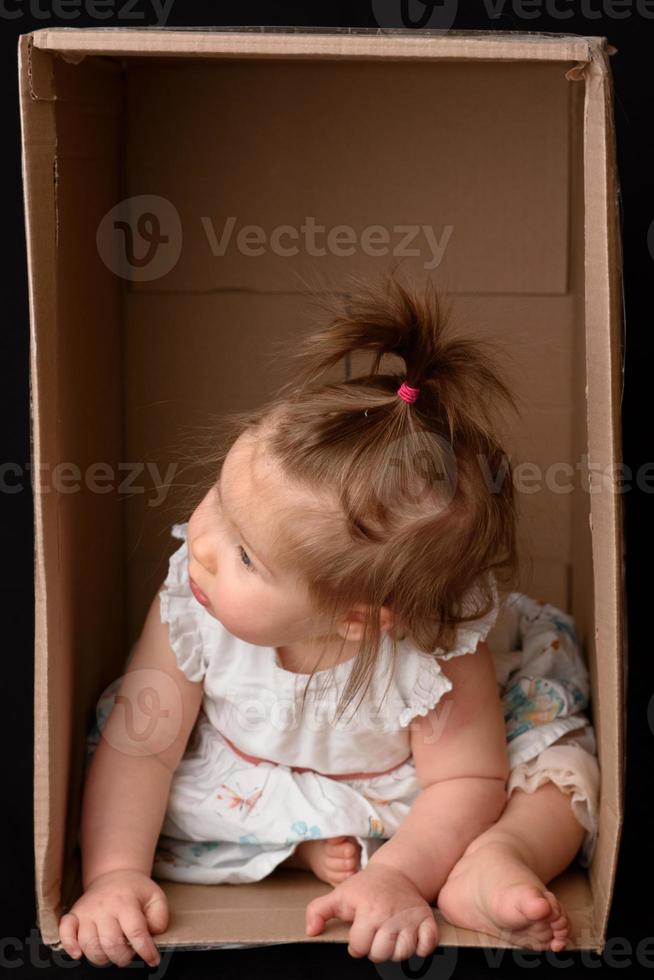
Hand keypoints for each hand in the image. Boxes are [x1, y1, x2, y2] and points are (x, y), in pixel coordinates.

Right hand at [58, 868, 167, 966]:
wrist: (114, 876)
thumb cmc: (135, 891)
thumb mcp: (155, 897)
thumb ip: (160, 917)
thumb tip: (152, 935)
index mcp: (126, 901)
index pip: (135, 931)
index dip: (145, 950)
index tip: (153, 960)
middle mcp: (104, 906)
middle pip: (111, 943)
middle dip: (123, 957)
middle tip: (129, 954)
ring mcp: (87, 911)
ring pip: (89, 945)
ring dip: (103, 957)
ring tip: (113, 951)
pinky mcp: (74, 916)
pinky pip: (65, 932)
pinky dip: (70, 946)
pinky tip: (79, 953)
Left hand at [305, 861, 438, 962]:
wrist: (396, 871)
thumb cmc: (365, 887)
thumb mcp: (339, 894)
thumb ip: (318, 911)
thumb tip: (310, 932)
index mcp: (367, 910)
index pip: (360, 948)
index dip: (357, 944)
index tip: (359, 933)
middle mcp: (390, 915)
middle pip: (381, 954)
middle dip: (375, 949)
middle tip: (375, 936)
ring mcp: (409, 918)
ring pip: (403, 953)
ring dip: (396, 950)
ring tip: (390, 938)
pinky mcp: (426, 919)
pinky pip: (428, 945)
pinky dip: (422, 947)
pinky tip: (411, 938)